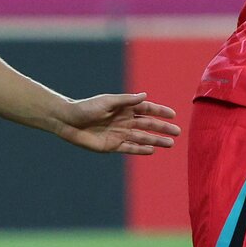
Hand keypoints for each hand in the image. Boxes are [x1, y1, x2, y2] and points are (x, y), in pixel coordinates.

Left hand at [57, 92, 181, 154]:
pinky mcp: (113, 146)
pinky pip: (130, 148)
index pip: (147, 109)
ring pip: (142, 138)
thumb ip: (126, 100)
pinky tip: (152, 151)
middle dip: (163, 128)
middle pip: (148, 125)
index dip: (160, 112)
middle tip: (177, 132)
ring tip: (170, 144)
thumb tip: (145, 96)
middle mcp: (125, 121)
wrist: (68, 122)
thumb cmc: (86, 108)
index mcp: (124, 108)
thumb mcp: (108, 101)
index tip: (172, 115)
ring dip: (156, 140)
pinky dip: (140, 149)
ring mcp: (120, 134)